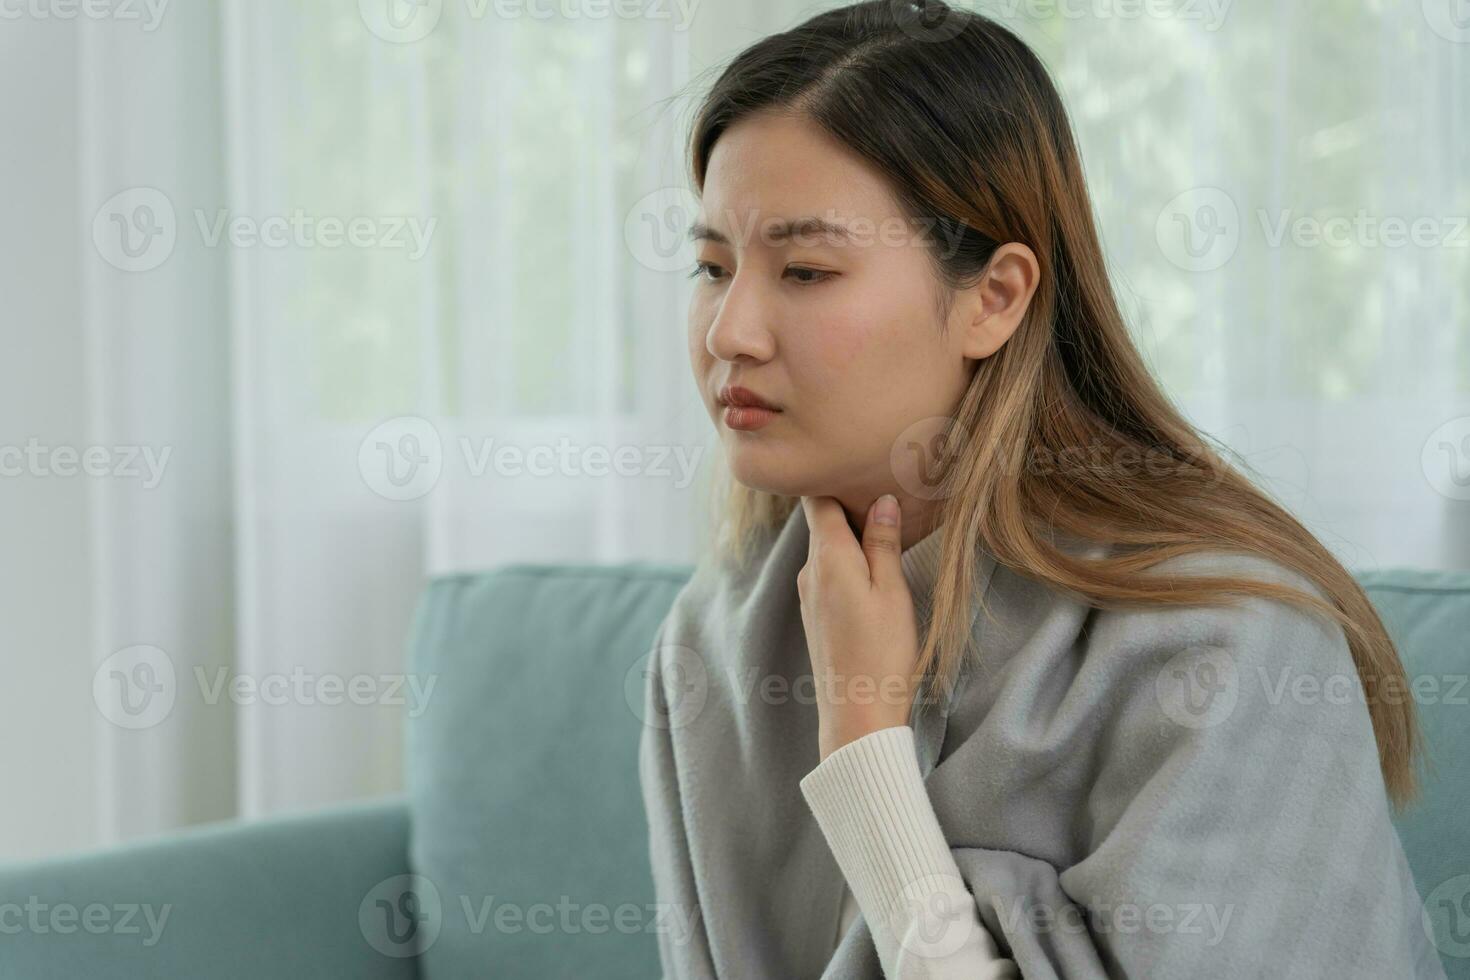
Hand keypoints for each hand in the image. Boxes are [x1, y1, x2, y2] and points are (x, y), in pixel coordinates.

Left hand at [798, 494, 921, 762]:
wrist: (857, 714)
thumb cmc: (881, 652)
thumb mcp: (892, 591)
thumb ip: (883, 543)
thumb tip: (880, 500)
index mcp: (827, 558)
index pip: (817, 500)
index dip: (835, 480)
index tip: (860, 468)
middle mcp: (809, 572)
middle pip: (822, 523)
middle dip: (849, 508)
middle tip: (886, 495)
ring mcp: (808, 595)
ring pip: (826, 550)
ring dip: (851, 539)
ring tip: (887, 533)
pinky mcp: (814, 616)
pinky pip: (827, 574)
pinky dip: (847, 564)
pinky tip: (873, 573)